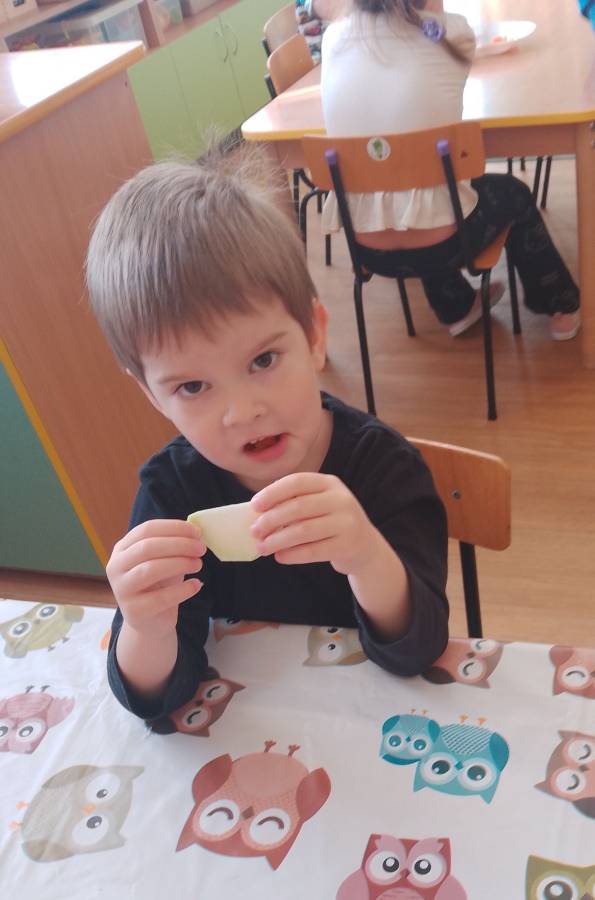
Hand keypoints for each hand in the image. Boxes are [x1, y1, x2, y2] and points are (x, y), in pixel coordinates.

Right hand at [106, 519, 205, 636]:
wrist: (152, 621)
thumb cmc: (159, 584)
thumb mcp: (165, 560)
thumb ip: (175, 545)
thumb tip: (196, 531)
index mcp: (122, 549)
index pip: (146, 529)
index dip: (173, 528)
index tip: (197, 532)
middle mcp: (116, 567)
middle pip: (147, 547)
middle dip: (179, 545)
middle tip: (201, 549)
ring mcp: (122, 590)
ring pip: (150, 569)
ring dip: (180, 564)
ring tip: (198, 565)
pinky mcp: (134, 611)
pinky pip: (161, 597)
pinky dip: (182, 589)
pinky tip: (197, 585)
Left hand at [250, 473, 380, 575]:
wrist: (365, 547)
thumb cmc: (331, 523)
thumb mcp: (319, 504)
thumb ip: (295, 503)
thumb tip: (257, 514)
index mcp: (329, 483)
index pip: (297, 482)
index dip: (273, 493)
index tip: (254, 505)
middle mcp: (341, 499)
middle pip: (298, 507)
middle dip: (271, 520)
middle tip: (254, 531)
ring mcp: (347, 522)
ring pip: (303, 530)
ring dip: (277, 540)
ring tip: (261, 547)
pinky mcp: (348, 545)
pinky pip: (313, 550)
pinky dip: (292, 554)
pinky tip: (279, 557)